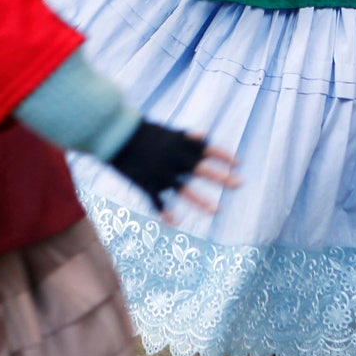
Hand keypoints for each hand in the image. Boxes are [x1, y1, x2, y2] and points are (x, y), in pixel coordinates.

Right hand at [106, 120, 242, 223]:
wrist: (115, 134)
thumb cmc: (141, 131)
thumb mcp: (166, 132)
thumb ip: (186, 138)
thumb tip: (205, 135)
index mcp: (179, 144)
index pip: (207, 149)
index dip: (223, 155)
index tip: (239, 162)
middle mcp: (173, 159)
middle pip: (201, 169)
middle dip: (222, 177)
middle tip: (240, 184)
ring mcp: (160, 173)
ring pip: (183, 190)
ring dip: (201, 201)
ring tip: (217, 210)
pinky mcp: (146, 183)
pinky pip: (158, 201)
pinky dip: (166, 213)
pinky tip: (176, 223)